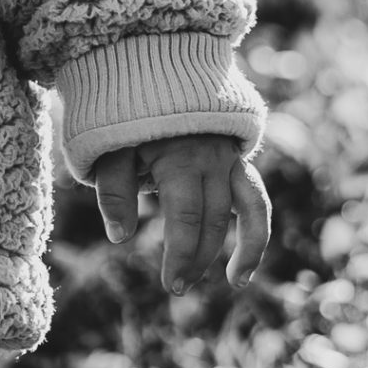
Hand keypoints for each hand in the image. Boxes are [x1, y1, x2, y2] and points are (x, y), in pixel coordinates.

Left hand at [92, 135, 271, 294]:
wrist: (157, 79)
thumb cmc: (128, 123)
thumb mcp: (110, 150)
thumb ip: (114, 191)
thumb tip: (119, 237)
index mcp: (179, 158)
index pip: (185, 217)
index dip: (180, 254)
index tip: (171, 285)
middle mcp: (212, 160)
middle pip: (213, 219)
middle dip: (197, 258)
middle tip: (177, 288)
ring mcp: (230, 160)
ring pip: (247, 210)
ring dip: (243, 249)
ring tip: (237, 282)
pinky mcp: (239, 162)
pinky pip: (257, 198)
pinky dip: (257, 229)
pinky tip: (248, 260)